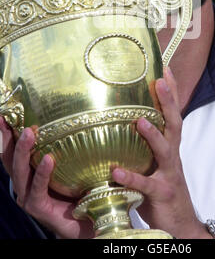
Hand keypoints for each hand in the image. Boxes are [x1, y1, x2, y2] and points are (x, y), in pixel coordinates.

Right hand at [0, 116, 93, 238]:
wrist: (85, 221)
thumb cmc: (78, 190)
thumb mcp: (71, 164)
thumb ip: (69, 145)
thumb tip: (78, 115)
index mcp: (28, 171)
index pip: (12, 148)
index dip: (7, 132)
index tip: (4, 113)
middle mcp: (24, 182)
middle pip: (9, 158)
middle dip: (8, 137)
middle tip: (9, 118)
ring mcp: (28, 196)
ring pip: (19, 172)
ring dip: (23, 151)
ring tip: (29, 133)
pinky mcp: (37, 207)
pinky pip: (37, 188)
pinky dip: (41, 174)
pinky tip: (48, 160)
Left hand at [112, 67, 211, 238]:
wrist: (182, 223)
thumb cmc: (164, 188)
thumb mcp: (157, 163)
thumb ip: (147, 144)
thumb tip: (128, 120)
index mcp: (170, 146)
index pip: (172, 113)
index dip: (171, 91)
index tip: (165, 67)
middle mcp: (173, 155)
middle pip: (174, 124)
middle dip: (168, 101)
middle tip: (160, 81)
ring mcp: (169, 174)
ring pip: (165, 151)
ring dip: (153, 135)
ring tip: (138, 120)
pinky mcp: (162, 195)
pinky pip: (146, 186)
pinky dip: (132, 178)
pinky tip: (117, 172)